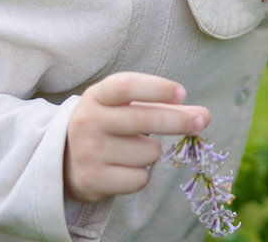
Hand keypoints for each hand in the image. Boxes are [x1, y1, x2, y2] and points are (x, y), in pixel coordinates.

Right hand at [64, 71, 210, 203]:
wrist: (63, 159)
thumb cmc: (110, 125)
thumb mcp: (130, 107)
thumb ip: (168, 108)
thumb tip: (204, 116)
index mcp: (98, 96)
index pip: (127, 86)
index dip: (157, 89)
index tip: (182, 94)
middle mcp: (88, 121)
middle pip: (143, 119)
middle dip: (178, 122)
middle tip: (199, 123)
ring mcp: (87, 152)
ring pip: (148, 152)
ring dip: (152, 152)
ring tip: (133, 150)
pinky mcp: (91, 181)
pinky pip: (139, 178)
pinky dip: (141, 175)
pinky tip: (125, 168)